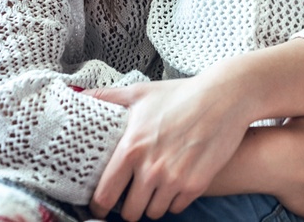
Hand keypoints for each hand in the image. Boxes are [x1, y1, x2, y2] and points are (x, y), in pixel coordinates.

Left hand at [86, 77, 253, 220]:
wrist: (224, 98)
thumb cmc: (180, 95)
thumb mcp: (140, 92)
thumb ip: (107, 98)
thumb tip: (79, 95)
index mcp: (132, 148)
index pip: (104, 195)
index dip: (99, 204)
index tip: (100, 205)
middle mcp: (151, 168)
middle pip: (129, 212)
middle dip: (128, 206)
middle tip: (131, 196)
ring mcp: (175, 179)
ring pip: (153, 213)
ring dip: (152, 204)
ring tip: (153, 190)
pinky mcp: (196, 185)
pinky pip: (177, 208)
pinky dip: (174, 201)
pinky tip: (174, 184)